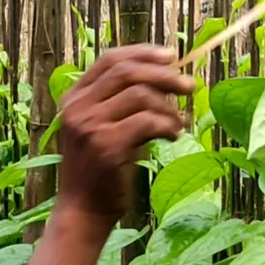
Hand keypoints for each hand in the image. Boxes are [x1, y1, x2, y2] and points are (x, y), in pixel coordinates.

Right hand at [56, 45, 193, 224]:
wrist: (83, 211)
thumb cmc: (100, 171)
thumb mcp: (103, 129)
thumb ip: (122, 103)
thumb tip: (167, 79)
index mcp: (74, 98)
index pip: (110, 60)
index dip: (143, 53)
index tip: (171, 56)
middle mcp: (77, 108)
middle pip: (127, 72)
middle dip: (164, 75)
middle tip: (190, 86)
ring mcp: (90, 126)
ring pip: (140, 95)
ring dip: (168, 107)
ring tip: (179, 124)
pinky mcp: (107, 146)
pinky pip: (148, 122)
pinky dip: (168, 126)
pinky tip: (173, 137)